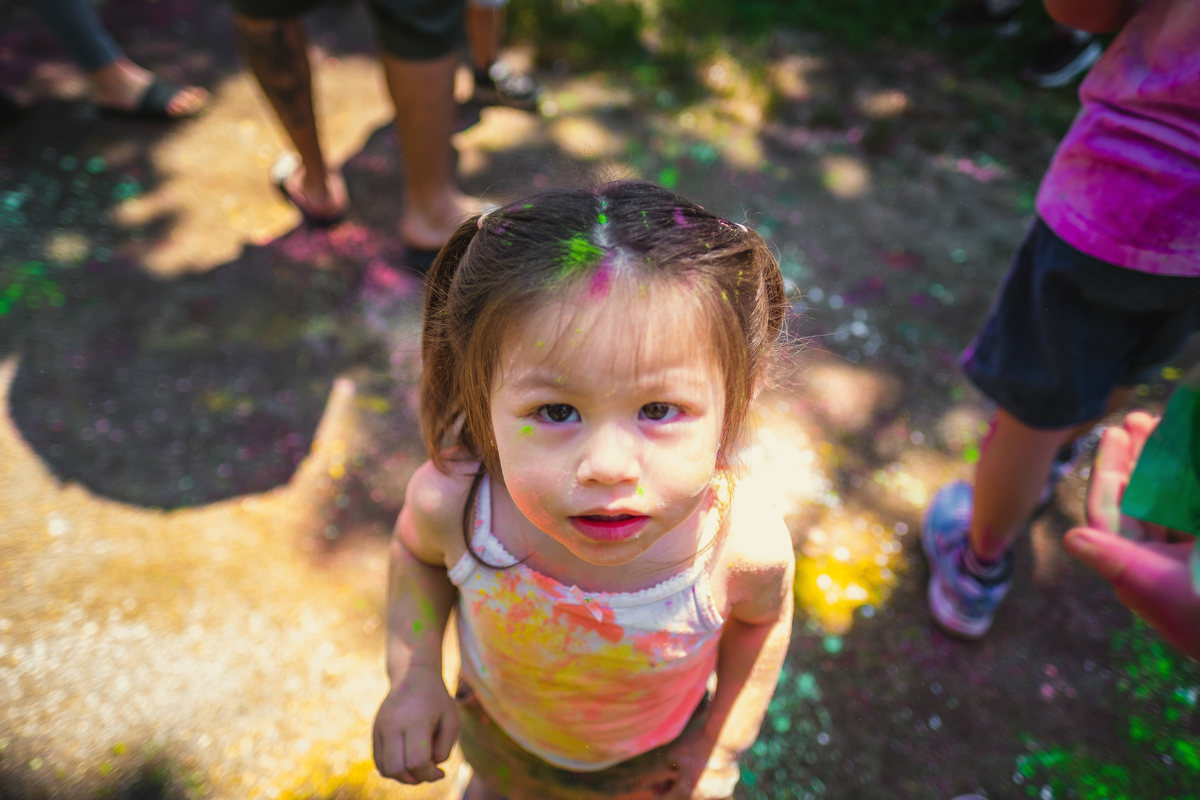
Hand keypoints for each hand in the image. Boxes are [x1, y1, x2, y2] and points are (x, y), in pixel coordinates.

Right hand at [372, 666, 458, 783]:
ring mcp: (381, 727)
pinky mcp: (375, 730)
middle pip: (397, 769)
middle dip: (415, 778)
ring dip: (403, 776)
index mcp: (416, 720)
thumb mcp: (451, 720)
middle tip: (428, 770)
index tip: (440, 772)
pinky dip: (393, 768)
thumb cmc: (437, 700)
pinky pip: (379, 761)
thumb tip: (430, 767)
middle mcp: (393, 725)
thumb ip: (445, 748)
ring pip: (385, 769)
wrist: (413, 675)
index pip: (417, 761)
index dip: (429, 774)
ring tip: (418, 766)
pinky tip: (407, 759)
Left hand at [656, 727, 739, 799]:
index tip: (655, 787)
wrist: (723, 740)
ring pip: (695, 796)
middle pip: (682, 799)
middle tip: (666, 781)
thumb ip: (664, 768)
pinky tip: (698, 775)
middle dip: (673, 791)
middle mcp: (701, 797)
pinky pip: (709, 793)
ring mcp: (715, 795)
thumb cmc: (697, 746)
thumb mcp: (672, 754)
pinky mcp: (725, 790)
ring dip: (687, 789)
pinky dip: (701, 787)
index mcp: (686, 791)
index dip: (659, 793)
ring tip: (683, 776)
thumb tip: (660, 776)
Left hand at [1064, 412, 1199, 659]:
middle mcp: (1152, 558)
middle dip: (1140, 458)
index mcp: (1131, 567)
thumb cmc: (1196, 617)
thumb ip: (1118, 559)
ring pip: (1168, 498)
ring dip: (1168, 463)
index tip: (1115, 432)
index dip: (1111, 469)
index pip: (1110, 510)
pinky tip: (1188, 449)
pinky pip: (1188, 510)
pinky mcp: (1195, 553)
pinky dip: (1188, 482)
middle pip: (1139, 496)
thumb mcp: (1158, 586)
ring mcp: (1181, 554)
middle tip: (1141, 418)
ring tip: (1165, 424)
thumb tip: (1071, 537)